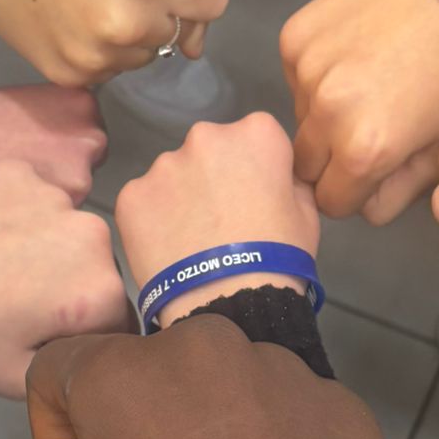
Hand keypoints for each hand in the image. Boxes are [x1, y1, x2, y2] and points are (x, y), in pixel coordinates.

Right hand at [0, 85, 107, 201]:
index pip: (89, 132)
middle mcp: (91, 136)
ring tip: (23, 186)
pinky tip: (23, 200)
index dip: (65, 144)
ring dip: (58, 191)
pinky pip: (65, 211)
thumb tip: (64, 141)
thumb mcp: (30, 103)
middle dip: (67, 167)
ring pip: (78, 189)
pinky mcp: (66, 200)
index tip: (43, 148)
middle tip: (31, 170)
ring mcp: (82, 171)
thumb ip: (58, 120)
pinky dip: (49, 211)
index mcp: (83, 105)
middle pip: (90, 161)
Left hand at [0, 161, 129, 397]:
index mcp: (100, 292)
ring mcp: (56, 196)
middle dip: (68, 285)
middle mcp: (92, 235)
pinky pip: (33, 197)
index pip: (116, 318)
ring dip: (45, 247)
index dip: (85, 332)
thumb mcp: (20, 378)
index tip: (48, 335)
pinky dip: (17, 214)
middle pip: (94, 268)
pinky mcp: (21, 170)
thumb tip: (90, 354)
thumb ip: (71, 367)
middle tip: (17, 301)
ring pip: (65, 229)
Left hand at [114, 111, 317, 323]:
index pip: (255, 137)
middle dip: (214, 175)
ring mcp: (163, 165)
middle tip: (221, 219)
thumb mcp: (307, 214)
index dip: (256, 169)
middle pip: (210, 149)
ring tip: (192, 240)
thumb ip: (290, 181)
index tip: (255, 197)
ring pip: (173, 175)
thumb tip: (276, 179)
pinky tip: (167, 249)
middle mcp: (205, 136)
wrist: (227, 304)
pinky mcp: (131, 195)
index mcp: (256, 133)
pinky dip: (153, 220)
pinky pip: (145, 202)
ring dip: (181, 197)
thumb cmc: (279, 259)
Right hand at [283, 0, 438, 221]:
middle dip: (331, 158)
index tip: (369, 171)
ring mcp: (304, 72)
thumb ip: (397, 192)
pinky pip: (294, 77)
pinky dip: (315, 75)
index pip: (330, 203)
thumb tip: (362, 208)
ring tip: (361, 84)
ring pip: (299, 119)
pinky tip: (349, 54)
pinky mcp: (294, 37)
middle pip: (306, 166)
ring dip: (321, 114)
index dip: (351, 192)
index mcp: (364, 152)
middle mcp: (324, 115)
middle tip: (363, 128)